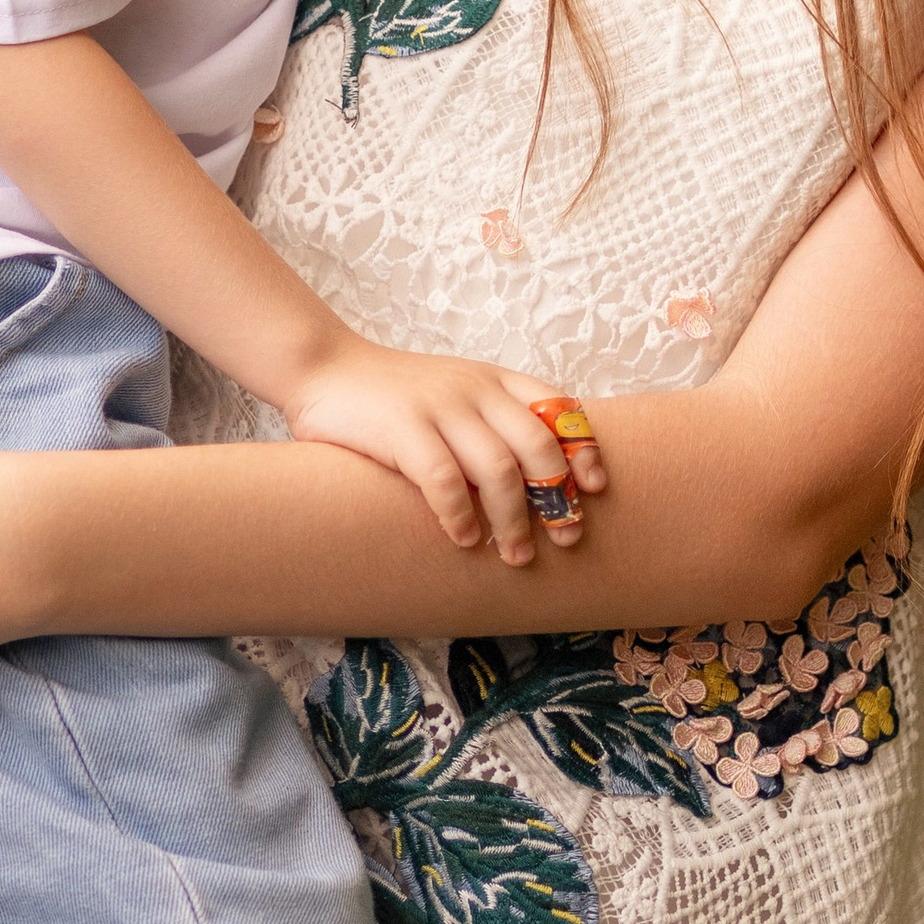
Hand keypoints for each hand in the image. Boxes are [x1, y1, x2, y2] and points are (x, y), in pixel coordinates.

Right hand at [283, 351, 606, 565]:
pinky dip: (459, 515)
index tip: (595, 489)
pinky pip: (444, 479)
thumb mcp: (456, 392)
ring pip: (497, 469)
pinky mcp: (403, 428)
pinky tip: (463, 539)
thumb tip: (541, 479)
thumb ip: (493, 420)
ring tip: (516, 555)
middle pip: (537, 445)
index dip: (583, 449)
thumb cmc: (397, 394)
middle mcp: (475, 389)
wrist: (327, 367)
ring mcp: (440, 406)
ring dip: (512, 519)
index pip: (558, 408)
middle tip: (566, 537)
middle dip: (556, 497)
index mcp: (494, 379)